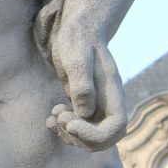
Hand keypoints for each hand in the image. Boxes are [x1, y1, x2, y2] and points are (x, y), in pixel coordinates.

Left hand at [46, 25, 126, 151]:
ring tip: (53, 117)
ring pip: (90, 136)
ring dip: (70, 134)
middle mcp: (108, 102)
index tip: (71, 124)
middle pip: (105, 138)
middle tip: (60, 118)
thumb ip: (82, 84)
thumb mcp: (77, 58)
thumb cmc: (78, 40)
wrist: (77, 30)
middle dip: (81, 137)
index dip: (95, 134)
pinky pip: (79, 128)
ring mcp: (97, 106)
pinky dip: (64, 129)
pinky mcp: (83, 106)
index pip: (116, 126)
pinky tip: (51, 119)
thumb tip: (84, 112)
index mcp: (113, 91)